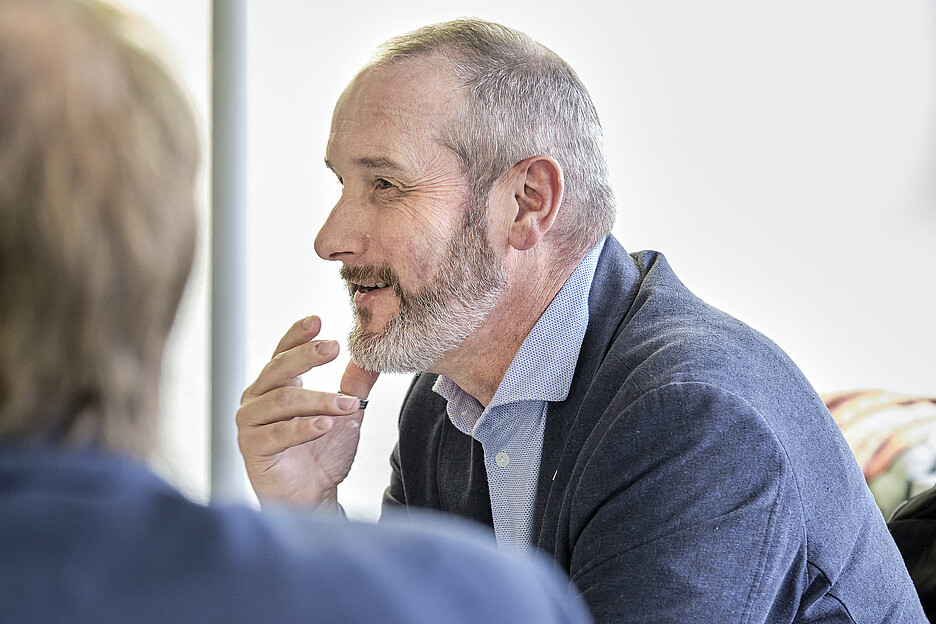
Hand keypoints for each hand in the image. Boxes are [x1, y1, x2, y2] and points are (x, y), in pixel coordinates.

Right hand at [236, 316, 378, 509]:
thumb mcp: (345, 414)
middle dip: (307, 356)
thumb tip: (370, 357)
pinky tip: (325, 425)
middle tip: (333, 347)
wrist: (314, 496)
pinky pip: (277, 433)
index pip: (282, 352)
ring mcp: (250, 424)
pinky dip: (303, 427)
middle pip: (279, 369)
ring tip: (348, 404)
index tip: (317, 320)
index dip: (297, 335)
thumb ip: (355, 385)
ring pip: (283, 400)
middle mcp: (257, 399)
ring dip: (319, 400)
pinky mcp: (252, 449)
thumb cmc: (323, 453)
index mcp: (275, 386)